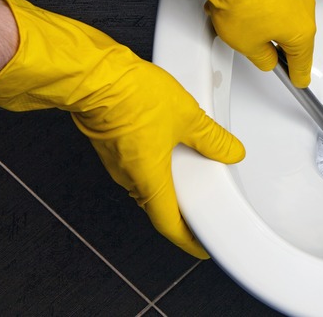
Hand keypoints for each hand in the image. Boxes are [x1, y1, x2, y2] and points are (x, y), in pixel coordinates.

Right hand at [0, 0, 244, 258]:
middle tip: (200, 213)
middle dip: (180, 212)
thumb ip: (212, 139)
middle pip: (157, 206)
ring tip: (190, 177)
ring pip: (145, 183)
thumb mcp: (188, 117)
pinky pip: (136, 163)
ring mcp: (116, 161)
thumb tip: (230, 151)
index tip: (201, 247)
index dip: (189, 240)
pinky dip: (155, 163)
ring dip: (167, 184)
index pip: (170, 224)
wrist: (92, 75)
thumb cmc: (131, 96)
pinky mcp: (110, 143)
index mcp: (149, 180)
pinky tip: (167, 147)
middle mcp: (128, 177)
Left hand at [111, 0, 315, 86]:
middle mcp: (305, 7)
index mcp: (303, 31)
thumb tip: (267, 57)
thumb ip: (262, 57)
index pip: (302, 61)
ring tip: (239, 21)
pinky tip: (239, 3)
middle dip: (275, 42)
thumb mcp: (247, 46)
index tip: (298, 80)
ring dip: (265, 18)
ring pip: (282, 11)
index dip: (298, 74)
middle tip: (261, 50)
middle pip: (293, 33)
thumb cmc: (243, 1)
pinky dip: (260, 0)